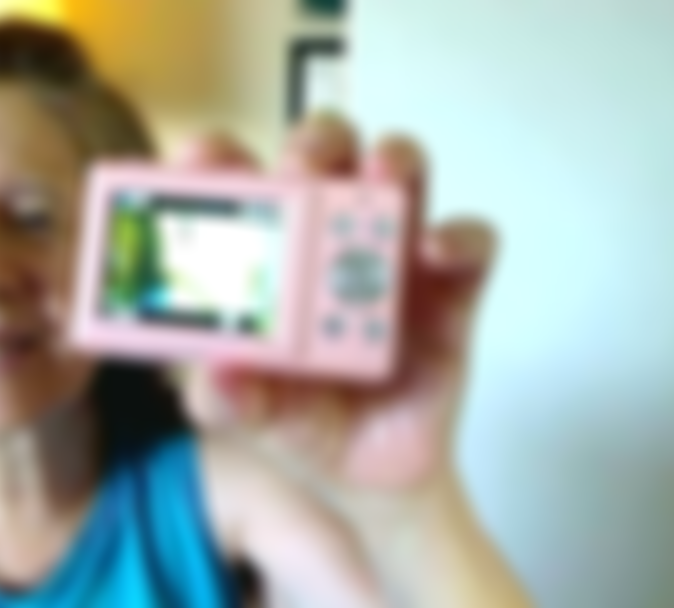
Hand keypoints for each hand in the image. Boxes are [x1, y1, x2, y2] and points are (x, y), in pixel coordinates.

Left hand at [179, 114, 495, 509]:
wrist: (374, 478)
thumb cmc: (306, 427)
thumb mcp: (253, 418)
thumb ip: (227, 399)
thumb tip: (217, 369)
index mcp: (270, 261)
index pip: (244, 189)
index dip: (222, 162)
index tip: (205, 158)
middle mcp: (330, 245)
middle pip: (325, 160)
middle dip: (313, 144)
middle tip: (303, 164)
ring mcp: (392, 260)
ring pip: (401, 178)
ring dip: (392, 162)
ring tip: (382, 174)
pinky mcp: (449, 290)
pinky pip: (469, 247)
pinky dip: (458, 237)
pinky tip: (434, 249)